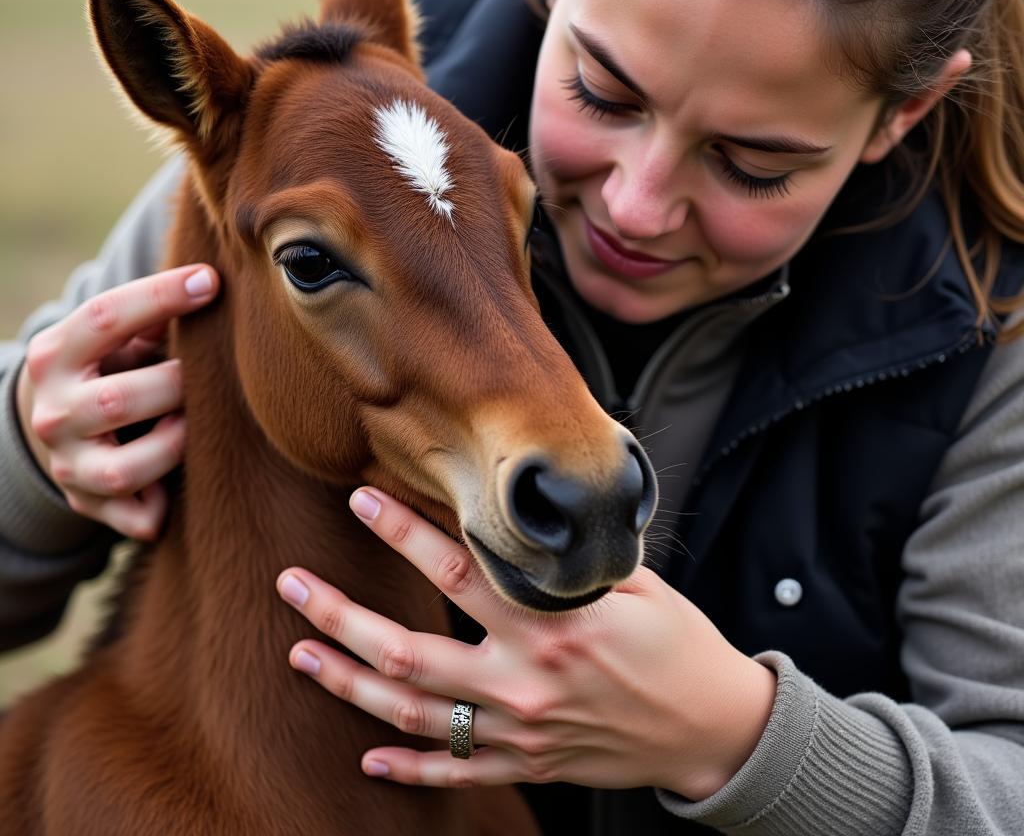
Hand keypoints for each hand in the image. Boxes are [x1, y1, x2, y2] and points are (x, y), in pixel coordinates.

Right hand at [15, 264, 219, 539]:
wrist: (53, 426)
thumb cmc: (107, 364)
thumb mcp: (111, 334)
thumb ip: (151, 312)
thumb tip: (205, 283)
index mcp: (56, 354)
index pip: (105, 317)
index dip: (161, 296)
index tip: (212, 282)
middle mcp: (54, 412)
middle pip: (120, 401)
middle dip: (175, 387)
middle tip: (200, 379)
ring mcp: (68, 464)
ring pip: (128, 469)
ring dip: (173, 446)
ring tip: (189, 424)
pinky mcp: (89, 504)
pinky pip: (136, 518)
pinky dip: (162, 507)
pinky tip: (176, 482)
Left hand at [276, 487, 776, 799]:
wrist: (714, 730)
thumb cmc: (679, 646)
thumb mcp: (636, 587)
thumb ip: (569, 563)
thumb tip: (524, 519)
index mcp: (550, 627)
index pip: (457, 572)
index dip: (403, 533)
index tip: (362, 500)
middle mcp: (522, 682)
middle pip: (407, 652)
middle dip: (340, 616)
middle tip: (292, 583)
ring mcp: (519, 733)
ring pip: (411, 714)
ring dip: (349, 683)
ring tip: (300, 653)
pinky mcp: (528, 767)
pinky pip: (455, 773)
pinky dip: (407, 767)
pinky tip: (368, 756)